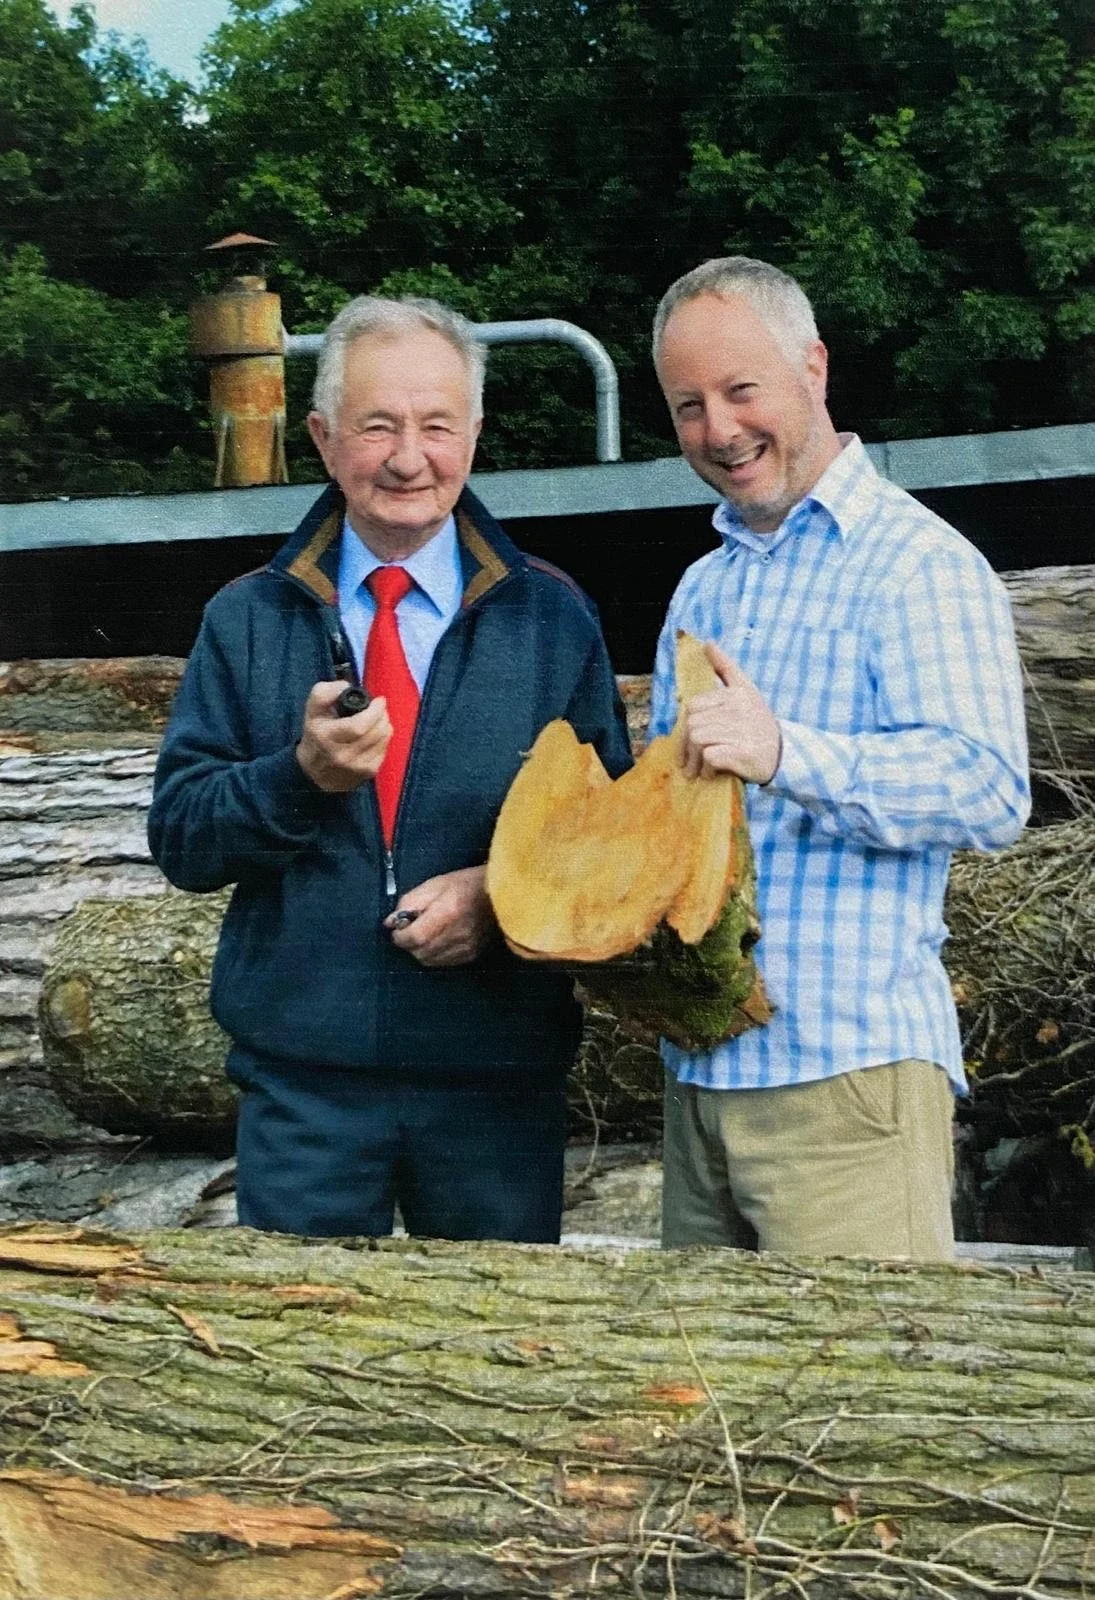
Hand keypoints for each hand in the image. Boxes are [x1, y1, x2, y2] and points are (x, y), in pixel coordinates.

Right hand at [296, 681, 391, 793]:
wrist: (314, 771)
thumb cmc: (316, 734)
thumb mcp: (312, 710)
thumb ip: (325, 693)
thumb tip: (346, 687)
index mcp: (327, 737)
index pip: (359, 726)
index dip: (374, 711)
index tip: (378, 700)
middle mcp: (342, 755)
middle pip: (376, 732)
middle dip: (382, 715)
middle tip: (379, 708)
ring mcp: (357, 767)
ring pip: (383, 739)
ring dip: (385, 725)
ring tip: (377, 719)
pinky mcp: (368, 773)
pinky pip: (385, 749)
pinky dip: (383, 738)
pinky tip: (374, 735)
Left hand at [385, 866, 496, 967]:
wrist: (504, 894)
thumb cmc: (468, 883)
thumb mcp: (435, 883)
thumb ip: (410, 902)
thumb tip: (391, 921)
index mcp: (447, 913)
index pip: (414, 937)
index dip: (400, 936)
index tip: (397, 929)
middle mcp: (457, 934)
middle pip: (420, 952)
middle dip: (409, 943)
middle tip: (410, 929)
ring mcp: (466, 947)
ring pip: (430, 960)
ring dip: (420, 950)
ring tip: (424, 934)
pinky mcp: (472, 954)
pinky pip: (443, 962)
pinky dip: (434, 954)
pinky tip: (438, 941)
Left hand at [681, 642, 781, 783]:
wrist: (784, 754)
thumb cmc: (759, 723)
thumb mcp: (746, 690)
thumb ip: (725, 667)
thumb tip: (707, 643)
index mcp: (735, 694)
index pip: (692, 706)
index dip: (689, 724)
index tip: (693, 739)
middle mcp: (737, 709)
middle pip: (692, 724)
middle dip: (687, 746)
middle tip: (691, 760)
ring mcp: (740, 730)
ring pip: (697, 739)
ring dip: (695, 759)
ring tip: (701, 768)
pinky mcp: (741, 752)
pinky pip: (709, 757)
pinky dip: (708, 769)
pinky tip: (714, 772)